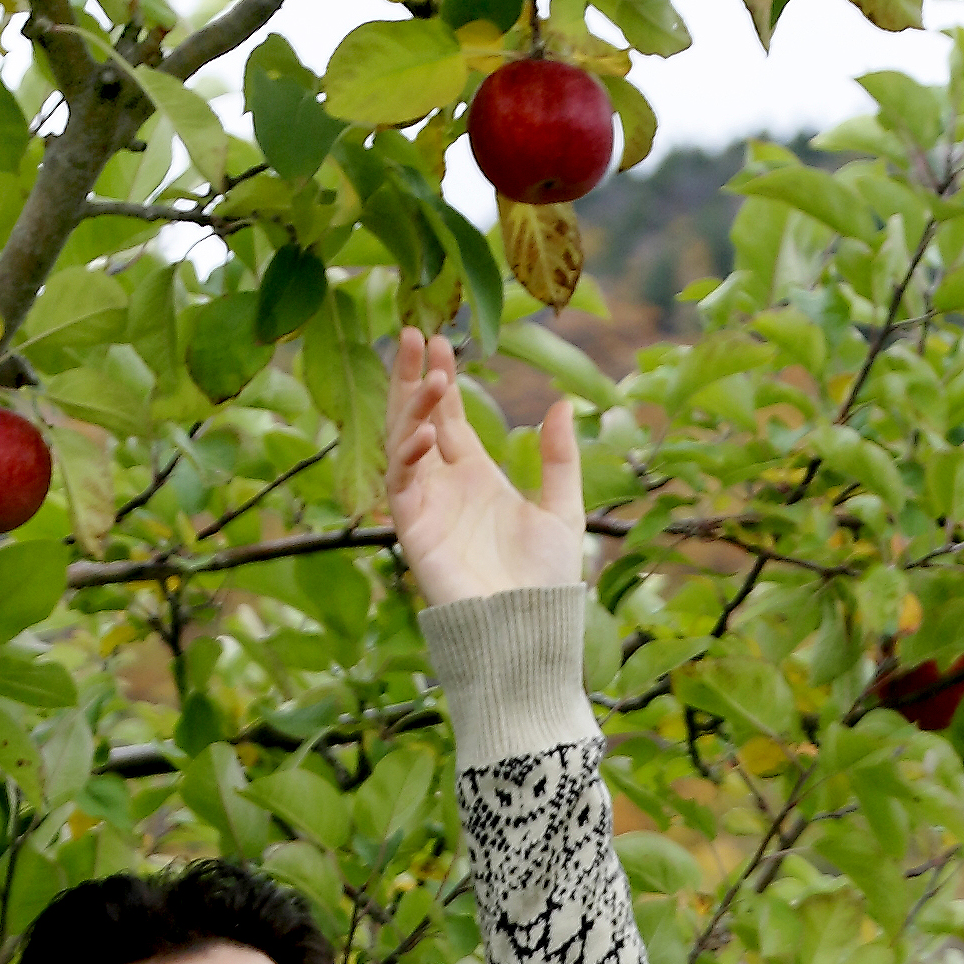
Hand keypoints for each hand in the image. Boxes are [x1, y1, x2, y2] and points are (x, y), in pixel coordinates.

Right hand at [384, 331, 586, 608]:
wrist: (527, 630)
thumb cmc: (544, 581)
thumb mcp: (562, 509)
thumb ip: (559, 459)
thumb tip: (561, 404)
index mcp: (476, 477)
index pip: (449, 418)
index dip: (442, 381)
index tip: (441, 341)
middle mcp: (445, 486)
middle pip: (417, 419)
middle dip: (412, 379)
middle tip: (413, 333)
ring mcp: (426, 505)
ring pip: (403, 442)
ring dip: (411, 407)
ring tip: (431, 374)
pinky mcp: (413, 529)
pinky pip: (400, 482)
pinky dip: (408, 454)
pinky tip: (425, 431)